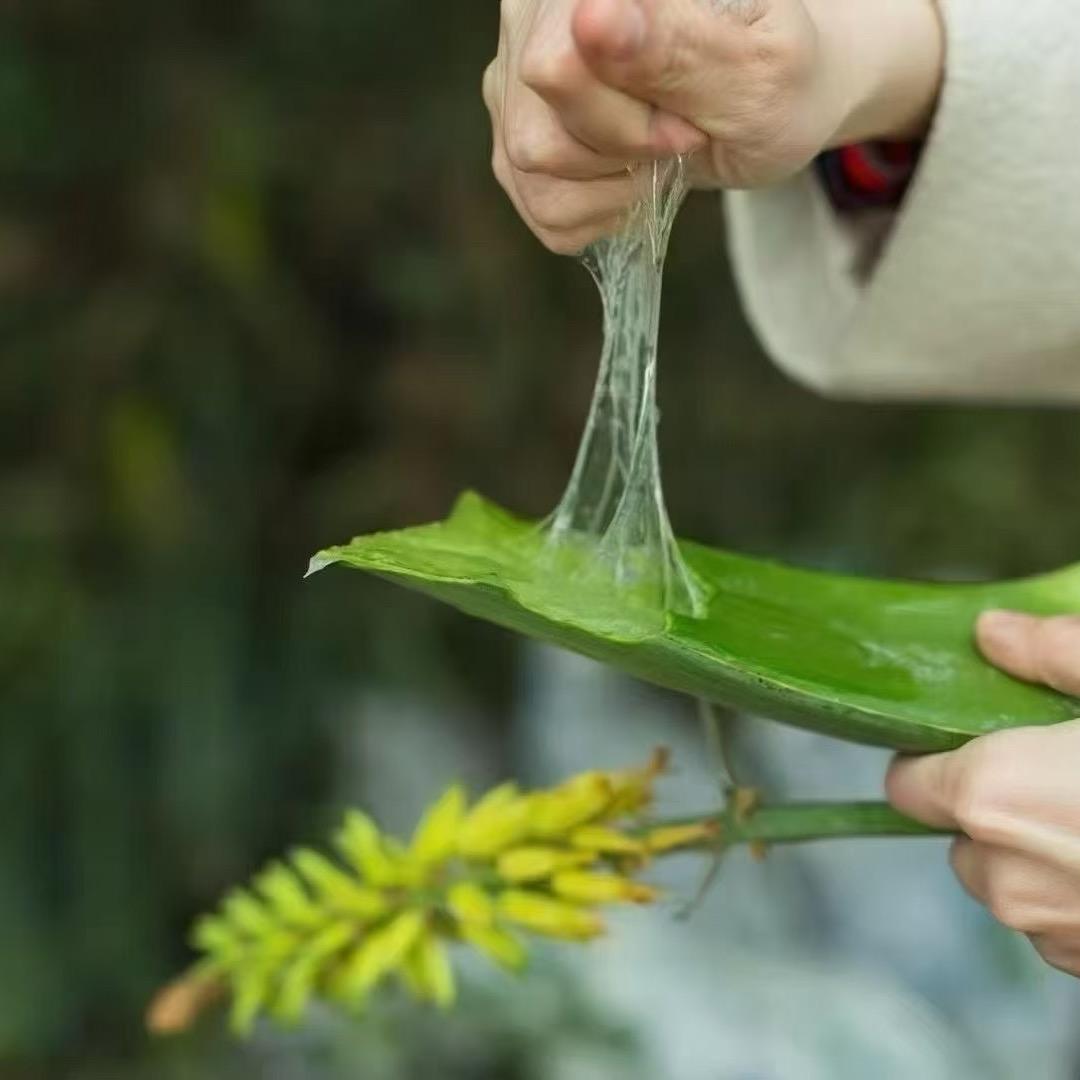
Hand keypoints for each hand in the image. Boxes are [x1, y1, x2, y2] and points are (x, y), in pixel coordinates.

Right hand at [483, 0, 942, 252]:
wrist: (765, 99)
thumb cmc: (775, 75)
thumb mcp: (758, 68)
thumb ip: (677, 45)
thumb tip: (594, 18)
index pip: (557, 69)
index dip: (626, 119)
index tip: (688, 116)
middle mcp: (534, 12)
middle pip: (537, 131)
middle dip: (621, 153)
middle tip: (682, 133)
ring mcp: (515, 75)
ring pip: (528, 166)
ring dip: (608, 186)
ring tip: (656, 154)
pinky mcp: (515, 131)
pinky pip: (537, 203)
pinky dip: (594, 212)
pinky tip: (628, 181)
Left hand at [887, 612, 1079, 977]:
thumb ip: (1054, 652)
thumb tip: (993, 632)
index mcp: (991, 797)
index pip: (908, 783)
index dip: (934, 758)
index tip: (976, 738)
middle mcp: (1004, 875)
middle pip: (961, 833)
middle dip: (994, 804)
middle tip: (1061, 769)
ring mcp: (1051, 931)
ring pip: (1009, 881)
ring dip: (1037, 850)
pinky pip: (1056, 918)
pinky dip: (1076, 890)